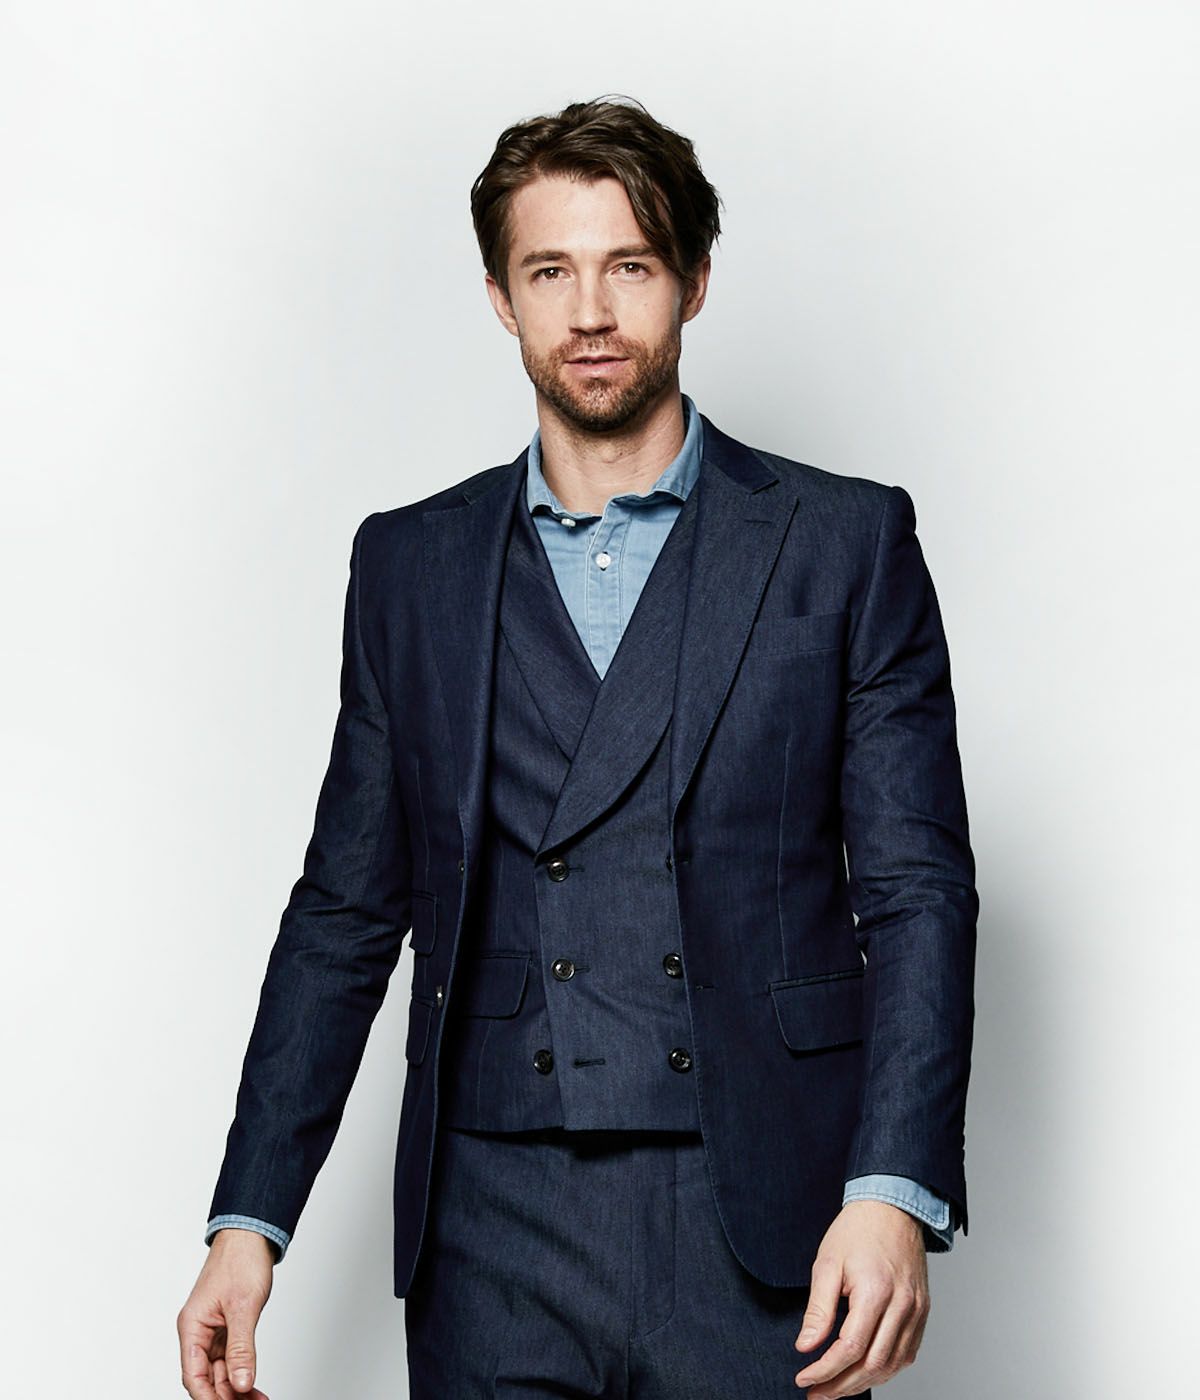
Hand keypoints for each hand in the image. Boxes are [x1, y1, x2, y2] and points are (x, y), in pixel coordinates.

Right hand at [177, 1228, 274, 1398]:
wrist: (252, 1236)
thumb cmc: (241, 1260)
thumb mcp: (244, 1307)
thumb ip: (241, 1349)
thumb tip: (241, 1383)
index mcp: (192, 1326)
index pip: (193, 1375)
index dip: (209, 1397)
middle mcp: (198, 1331)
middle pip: (207, 1377)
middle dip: (227, 1395)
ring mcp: (213, 1329)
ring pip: (220, 1370)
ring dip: (237, 1387)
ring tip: (257, 1399)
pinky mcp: (227, 1326)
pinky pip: (230, 1357)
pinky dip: (242, 1370)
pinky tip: (254, 1385)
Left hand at [792, 1200, 929, 1396]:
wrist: (892, 1207)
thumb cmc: (857, 1231)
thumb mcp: (827, 1263)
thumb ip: (818, 1308)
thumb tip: (806, 1346)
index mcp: (875, 1291)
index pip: (850, 1348)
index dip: (825, 1370)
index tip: (804, 1378)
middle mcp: (902, 1305)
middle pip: (872, 1365)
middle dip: (841, 1386)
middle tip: (816, 1393)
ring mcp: (916, 1311)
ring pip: (892, 1365)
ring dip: (863, 1383)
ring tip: (836, 1389)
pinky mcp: (922, 1312)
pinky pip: (906, 1354)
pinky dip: (885, 1370)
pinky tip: (864, 1372)